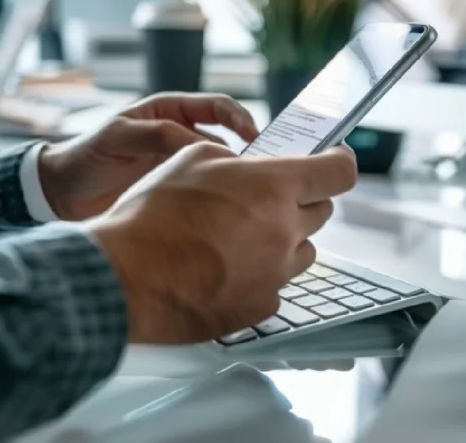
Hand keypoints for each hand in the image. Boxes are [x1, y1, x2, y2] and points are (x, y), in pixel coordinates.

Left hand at [39, 93, 258, 219]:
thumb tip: (199, 145)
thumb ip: (157, 135)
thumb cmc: (86, 157)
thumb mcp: (118, 136)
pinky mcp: (175, 193)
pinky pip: (204, 191)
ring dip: (234, 176)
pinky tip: (227, 209)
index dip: (239, 118)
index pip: (217, 107)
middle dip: (248, 150)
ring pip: (219, 167)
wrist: (60, 195)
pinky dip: (218, 197)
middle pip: (227, 137)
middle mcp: (179, 137)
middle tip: (265, 168)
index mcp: (169, 112)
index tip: (254, 135)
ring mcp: (179, 166)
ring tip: (250, 191)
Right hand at [88, 141, 357, 343]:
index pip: (339, 172)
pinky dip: (260, 274)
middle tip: (266, 197)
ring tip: (240, 235)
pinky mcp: (260, 307)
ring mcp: (275, 274)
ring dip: (283, 238)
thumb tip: (249, 167)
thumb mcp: (192, 158)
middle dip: (301, 199)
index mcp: (274, 187)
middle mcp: (285, 231)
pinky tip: (225, 268)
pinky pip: (276, 284)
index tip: (335, 159)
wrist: (125, 276)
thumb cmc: (152, 215)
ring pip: (301, 250)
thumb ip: (235, 160)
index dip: (339, 162)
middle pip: (321, 211)